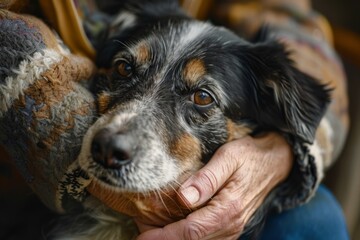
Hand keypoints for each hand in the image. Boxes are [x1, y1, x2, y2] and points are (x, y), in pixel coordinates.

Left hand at [136, 133, 292, 239]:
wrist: (273, 162)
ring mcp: (231, 228)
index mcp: (228, 209)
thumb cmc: (249, 156)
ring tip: (150, 232)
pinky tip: (172, 230)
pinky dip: (186, 237)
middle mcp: (231, 225)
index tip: (141, 236)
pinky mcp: (229, 226)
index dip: (163, 237)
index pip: (190, 232)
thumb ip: (207, 178)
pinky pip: (206, 239)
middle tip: (141, 233)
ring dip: (173, 239)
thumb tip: (183, 198)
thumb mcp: (228, 158)